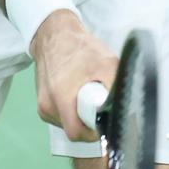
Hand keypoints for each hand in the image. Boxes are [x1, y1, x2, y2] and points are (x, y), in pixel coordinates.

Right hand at [31, 12, 117, 141]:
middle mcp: (47, 105)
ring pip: (66, 125)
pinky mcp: (41, 104)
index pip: (76, 133)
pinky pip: (60, 118)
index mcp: (61, 97)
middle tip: (99, 108)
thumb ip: (116, 85)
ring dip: (79, 118)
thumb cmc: (79, 48)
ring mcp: (42, 106)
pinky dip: (71, 112)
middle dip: (88, 124)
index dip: (93, 132)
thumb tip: (127, 105)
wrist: (54, 36)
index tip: (104, 122)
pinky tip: (76, 96)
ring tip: (87, 97)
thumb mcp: (106, 63)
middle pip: (73, 131)